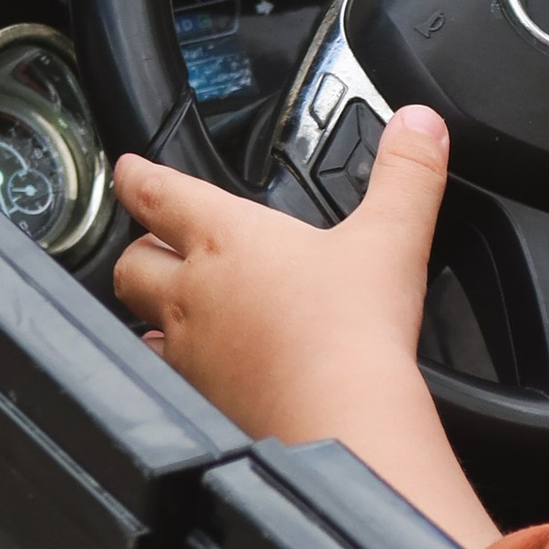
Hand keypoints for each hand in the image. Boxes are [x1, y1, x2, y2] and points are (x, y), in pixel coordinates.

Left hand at [113, 108, 497, 548]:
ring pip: (142, 322)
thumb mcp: (392, 238)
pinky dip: (181, 367)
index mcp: (228, 239)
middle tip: (153, 242)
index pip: (159, 194)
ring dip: (152, 310)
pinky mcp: (203, 399)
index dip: (137, 177)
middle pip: (132, 264)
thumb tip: (420, 125)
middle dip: (138, 249)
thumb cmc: (351, 332)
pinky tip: (207, 370)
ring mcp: (192, 352)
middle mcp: (195, 294)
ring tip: (172, 307)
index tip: (127, 170)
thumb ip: (406, 175)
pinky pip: (171, 376)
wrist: (338, 423)